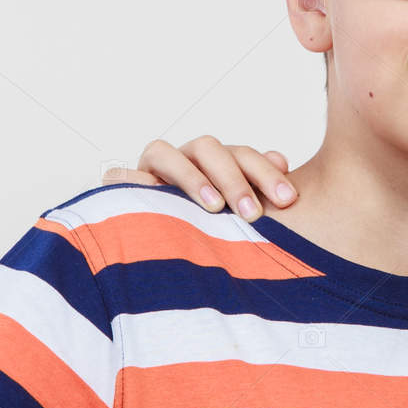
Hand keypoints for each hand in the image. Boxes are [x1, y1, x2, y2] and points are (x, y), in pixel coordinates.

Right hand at [102, 136, 296, 220]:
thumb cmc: (224, 232)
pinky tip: (146, 196)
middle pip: (208, 148)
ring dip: (191, 177)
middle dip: (233, 179)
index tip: (288, 199)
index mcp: (218, 163)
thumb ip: (264, 186)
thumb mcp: (246, 211)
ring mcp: (153, 170)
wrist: (177, 260)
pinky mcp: (125, 187)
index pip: (242, 155)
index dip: (265, 172)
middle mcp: (186, 160)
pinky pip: (118, 177)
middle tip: (253, 214)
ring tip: (213, 207)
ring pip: (164, 152)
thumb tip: (280, 161)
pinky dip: (127, 181)